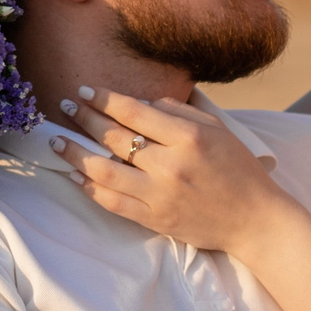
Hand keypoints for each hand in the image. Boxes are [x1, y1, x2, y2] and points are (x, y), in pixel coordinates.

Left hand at [49, 87, 294, 254]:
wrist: (256, 219)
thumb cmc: (238, 169)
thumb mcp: (217, 129)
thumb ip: (180, 112)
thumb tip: (144, 102)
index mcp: (187, 136)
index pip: (133, 111)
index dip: (104, 99)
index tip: (85, 91)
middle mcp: (170, 164)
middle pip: (114, 137)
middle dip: (84, 119)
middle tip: (64, 107)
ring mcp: (160, 195)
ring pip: (104, 171)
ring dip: (75, 153)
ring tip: (55, 141)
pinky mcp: (155, 219)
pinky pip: (113, 202)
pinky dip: (89, 188)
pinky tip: (74, 176)